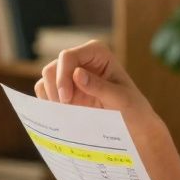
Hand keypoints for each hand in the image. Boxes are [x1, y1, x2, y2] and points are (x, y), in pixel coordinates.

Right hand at [34, 40, 154, 124]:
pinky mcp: (65, 90)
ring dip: (50, 96)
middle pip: (53, 67)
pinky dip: (48, 102)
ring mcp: (71, 75)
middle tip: (65, 109)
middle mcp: (81, 60)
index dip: (62, 75)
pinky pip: (46, 91)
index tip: (66, 98)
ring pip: (47, 78)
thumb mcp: (121, 99)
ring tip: (64, 113)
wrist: (134, 127)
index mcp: (97, 52)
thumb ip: (99, 86)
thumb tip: (77, 73)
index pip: (68, 56)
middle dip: (55, 88)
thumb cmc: (133, 109)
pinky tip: (61, 114)